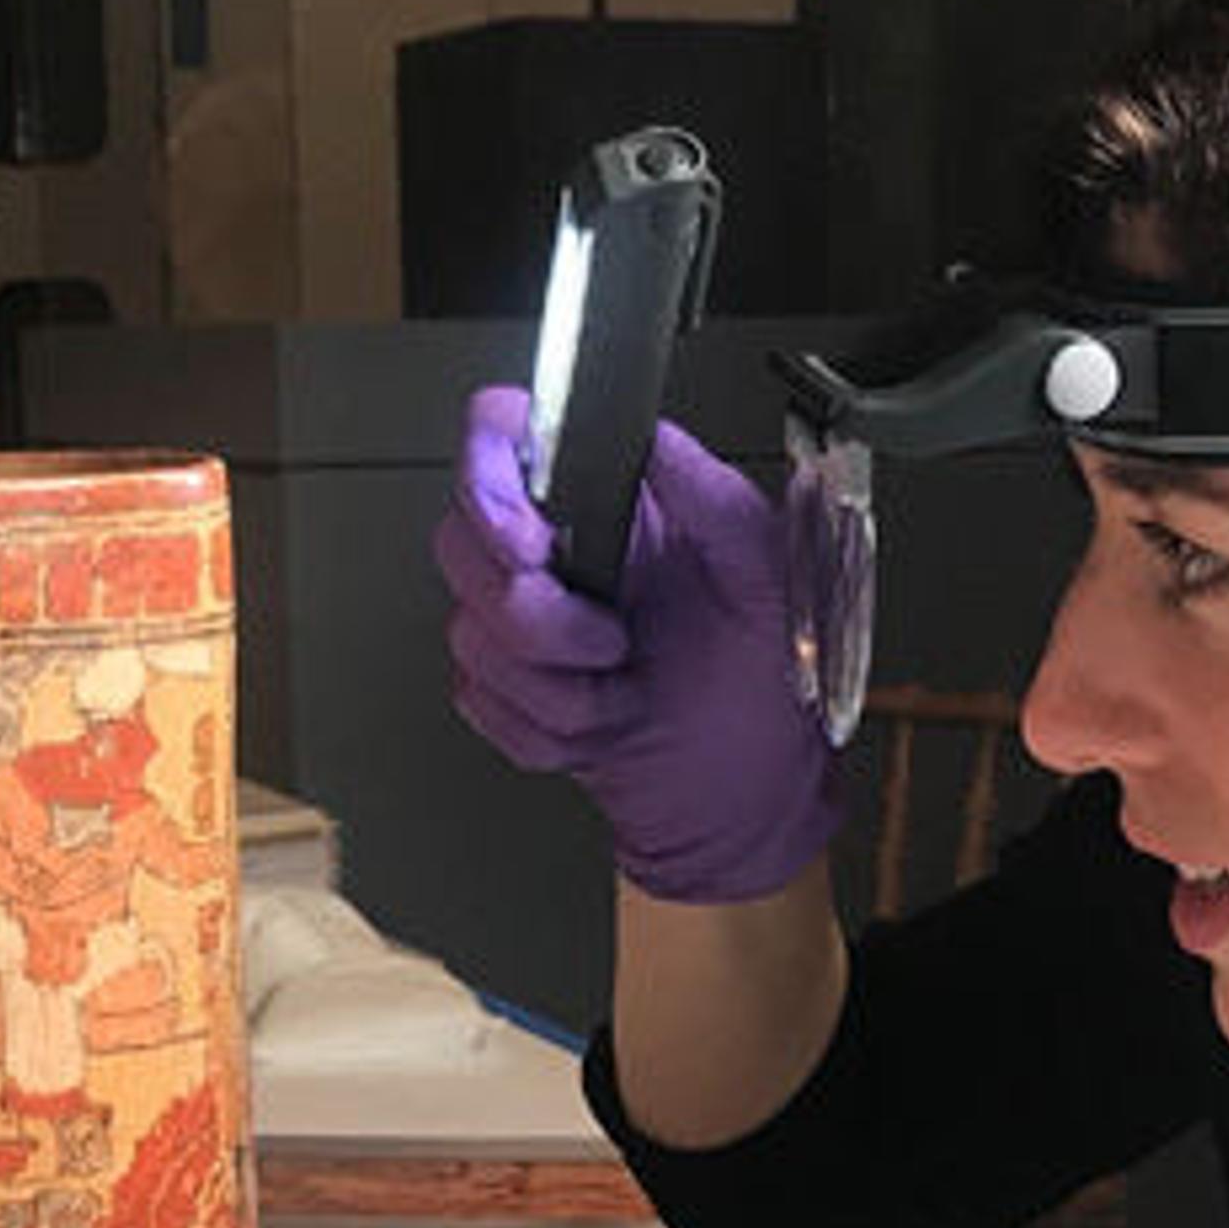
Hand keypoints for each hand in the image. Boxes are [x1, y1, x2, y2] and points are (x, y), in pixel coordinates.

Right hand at [438, 384, 845, 902]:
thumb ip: (710, 493)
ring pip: (471, 636)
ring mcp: (522, 623)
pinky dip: (549, 731)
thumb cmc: (767, 681)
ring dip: (559, 687)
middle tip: (611, 639)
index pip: (501, 437)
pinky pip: (482, 703)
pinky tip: (602, 724)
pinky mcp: (505, 692)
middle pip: (461, 543)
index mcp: (608, 500)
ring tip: (623, 688)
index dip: (489, 480)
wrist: (748, 790)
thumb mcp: (767, 569)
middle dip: (535, 615)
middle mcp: (554, 551)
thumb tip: (651, 437)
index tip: (533, 543)